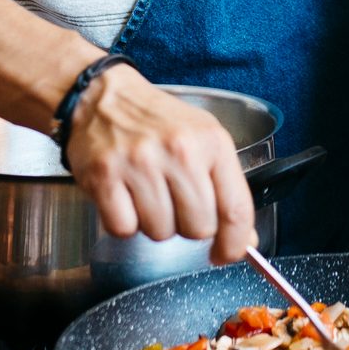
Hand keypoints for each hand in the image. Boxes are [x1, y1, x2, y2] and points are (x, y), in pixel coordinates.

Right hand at [63, 64, 257, 262]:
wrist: (103, 96)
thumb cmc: (157, 122)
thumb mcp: (203, 141)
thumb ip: (226, 188)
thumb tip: (245, 239)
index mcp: (211, 142)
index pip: (235, 209)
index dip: (235, 243)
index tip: (226, 253)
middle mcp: (179, 151)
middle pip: (198, 228)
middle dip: (187, 225)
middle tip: (173, 201)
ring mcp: (140, 163)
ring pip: (161, 232)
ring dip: (153, 222)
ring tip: (146, 192)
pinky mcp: (104, 176)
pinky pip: (123, 229)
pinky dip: (123, 222)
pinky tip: (123, 196)